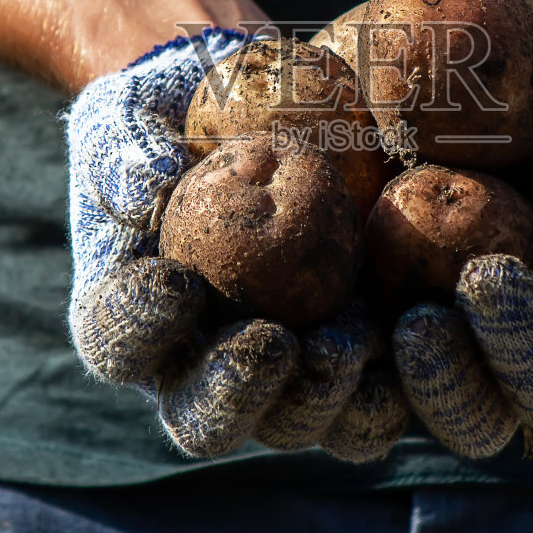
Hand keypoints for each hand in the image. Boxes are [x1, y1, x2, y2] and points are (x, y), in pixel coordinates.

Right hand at [65, 29, 408, 459]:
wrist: (265, 108)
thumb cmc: (181, 116)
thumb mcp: (139, 112)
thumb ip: (130, 147)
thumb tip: (148, 183)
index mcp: (134, 318)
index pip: (118, 341)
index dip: (139, 325)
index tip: (175, 281)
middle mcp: (200, 369)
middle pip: (206, 419)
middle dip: (237, 392)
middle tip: (271, 343)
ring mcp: (278, 378)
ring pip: (292, 424)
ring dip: (321, 397)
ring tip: (349, 340)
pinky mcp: (349, 365)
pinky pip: (369, 404)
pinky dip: (393, 382)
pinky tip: (414, 336)